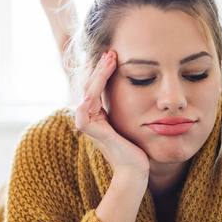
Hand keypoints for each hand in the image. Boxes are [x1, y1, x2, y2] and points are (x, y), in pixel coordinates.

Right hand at [74, 50, 149, 175]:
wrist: (135, 170)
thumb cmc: (136, 146)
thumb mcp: (131, 119)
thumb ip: (126, 105)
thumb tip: (137, 83)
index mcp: (97, 113)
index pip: (96, 85)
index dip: (102, 69)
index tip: (113, 54)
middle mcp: (90, 117)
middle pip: (90, 85)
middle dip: (100, 67)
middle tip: (111, 52)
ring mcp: (90, 125)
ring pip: (88, 93)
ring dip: (98, 75)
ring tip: (109, 60)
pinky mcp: (93, 133)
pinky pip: (84, 112)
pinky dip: (89, 99)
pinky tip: (97, 89)